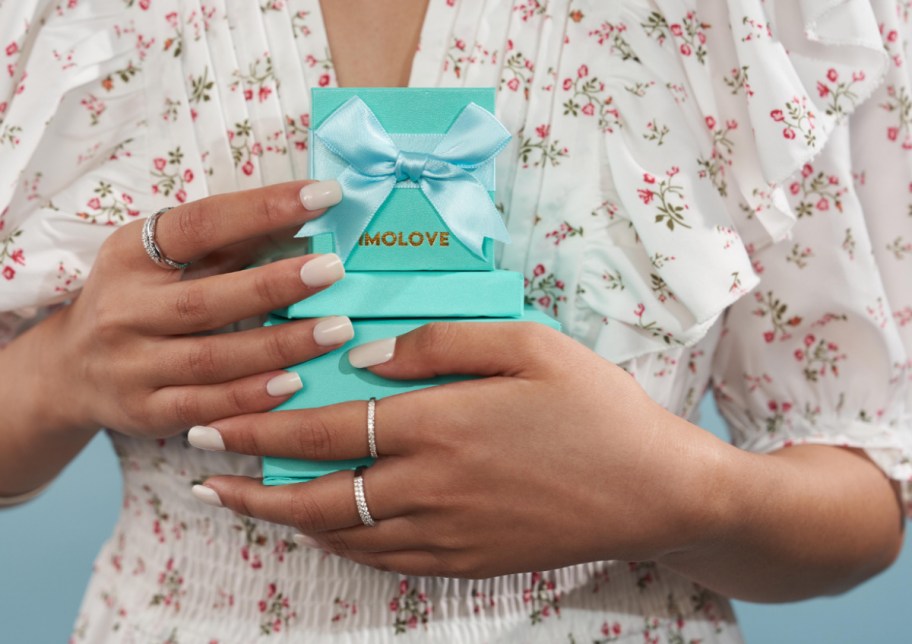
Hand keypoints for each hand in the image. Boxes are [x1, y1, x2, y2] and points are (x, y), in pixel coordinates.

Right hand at [46, 180, 351, 438]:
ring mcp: (130, 366)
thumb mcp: (161, 261)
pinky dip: (251, 397)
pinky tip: (294, 383)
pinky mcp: (144, 411)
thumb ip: (225, 243)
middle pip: (206, 300)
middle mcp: (124, 310)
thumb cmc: (135, 300)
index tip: (323, 195)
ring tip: (336, 330)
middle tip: (333, 270)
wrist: (66, 371)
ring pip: (212, 359)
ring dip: (279, 345)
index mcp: (130, 256)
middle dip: (275, 285)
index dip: (262, 209)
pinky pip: (205, 406)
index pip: (200, 225)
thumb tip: (303, 213)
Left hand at [193, 322, 729, 577]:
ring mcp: (448, 534)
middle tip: (205, 480)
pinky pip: (386, 562)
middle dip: (252, 490)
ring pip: (344, 536)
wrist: (655, 491)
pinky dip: (343, 546)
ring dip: (288, 521)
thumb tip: (365, 356)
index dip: (259, 430)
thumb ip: (440, 344)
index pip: (325, 432)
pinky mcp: (468, 562)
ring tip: (253, 504)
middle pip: (317, 497)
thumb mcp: (528, 345)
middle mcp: (431, 487)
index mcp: (441, 426)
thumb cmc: (595, 408)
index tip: (211, 426)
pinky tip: (329, 531)